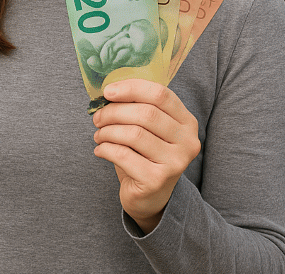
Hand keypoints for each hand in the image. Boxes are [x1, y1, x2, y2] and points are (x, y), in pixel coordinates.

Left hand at [92, 79, 200, 233]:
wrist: (150, 197)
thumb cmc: (145, 155)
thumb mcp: (148, 129)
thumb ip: (137, 108)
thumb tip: (110, 91)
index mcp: (187, 122)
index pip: (160, 94)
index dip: (131, 88)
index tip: (108, 91)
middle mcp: (187, 141)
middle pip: (146, 113)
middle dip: (114, 111)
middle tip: (98, 117)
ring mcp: (175, 162)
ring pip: (134, 134)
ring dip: (108, 131)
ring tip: (99, 134)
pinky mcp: (157, 180)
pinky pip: (124, 155)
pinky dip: (106, 148)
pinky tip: (100, 150)